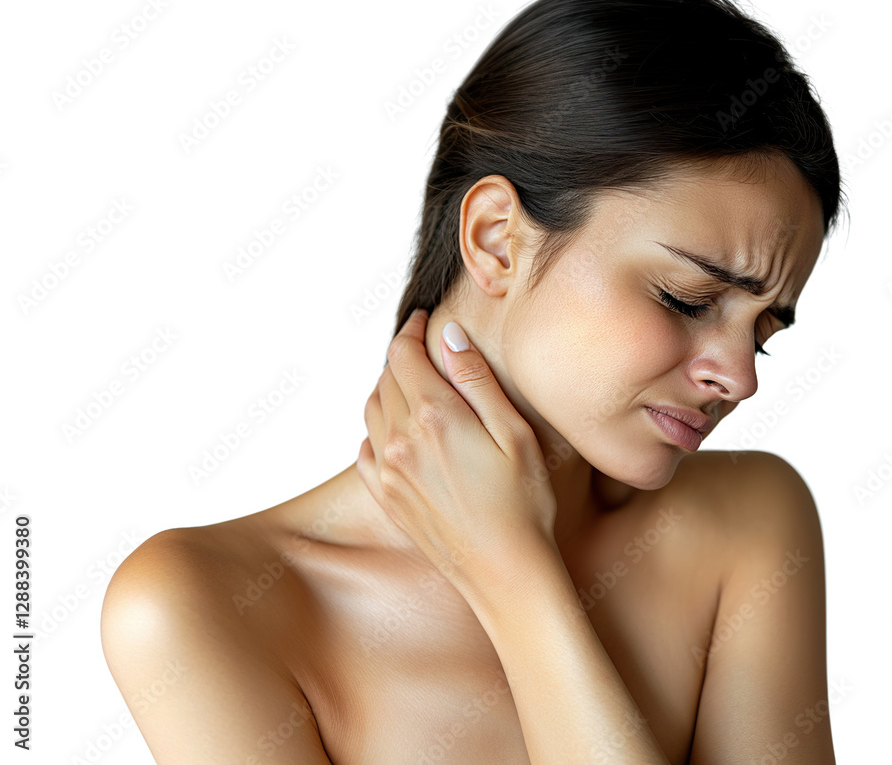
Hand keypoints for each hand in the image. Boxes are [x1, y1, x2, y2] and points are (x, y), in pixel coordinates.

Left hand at [356, 308, 558, 599]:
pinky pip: (364, 449)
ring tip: (412, 384)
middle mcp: (400, 440)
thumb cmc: (524, 504)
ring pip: (372, 410)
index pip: (404, 354)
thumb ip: (476, 380)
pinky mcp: (386, 499)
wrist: (506, 574)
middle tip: (424, 349)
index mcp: (434, 416)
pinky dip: (376, 429)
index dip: (411, 330)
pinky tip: (397, 431)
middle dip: (402, 356)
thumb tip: (448, 336)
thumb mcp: (514, 433)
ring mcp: (388, 472)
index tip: (423, 320)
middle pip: (386, 378)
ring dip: (387, 388)